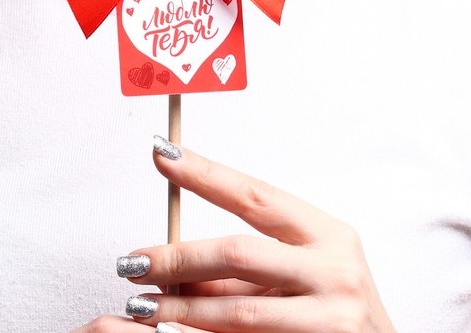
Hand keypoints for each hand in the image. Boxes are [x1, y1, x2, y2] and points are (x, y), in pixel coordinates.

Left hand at [116, 138, 395, 332]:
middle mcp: (335, 267)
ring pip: (237, 307)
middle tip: (133, 262)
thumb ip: (244, 270)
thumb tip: (174, 261)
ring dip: (180, 306)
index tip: (165, 155)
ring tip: (141, 303)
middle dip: (178, 257)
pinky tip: (176, 329)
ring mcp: (333, 314)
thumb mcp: (300, 276)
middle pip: (239, 252)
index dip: (206, 174)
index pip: (255, 195)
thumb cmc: (337, 312)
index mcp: (329, 234)